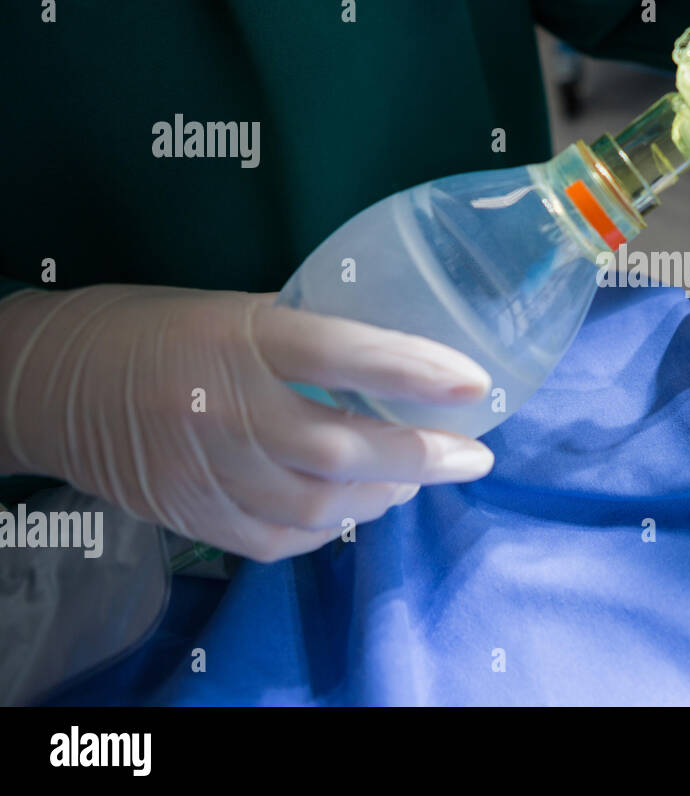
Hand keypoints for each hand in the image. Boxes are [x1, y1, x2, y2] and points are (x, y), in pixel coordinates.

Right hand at [0, 285, 494, 561]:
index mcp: (238, 336)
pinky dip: (328, 528)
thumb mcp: (239, 308)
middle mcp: (222, 407)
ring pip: (316, 504)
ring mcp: (204, 470)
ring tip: (414, 479)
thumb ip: (311, 336)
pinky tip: (354, 507)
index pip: (340, 353)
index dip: (414, 370)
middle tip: (473, 457)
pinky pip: (278, 539)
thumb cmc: (164, 330)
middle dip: (419, 457)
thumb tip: (401, 364)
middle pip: (338, 447)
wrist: (57, 383)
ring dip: (380, 496)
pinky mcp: (190, 515)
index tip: (475, 383)